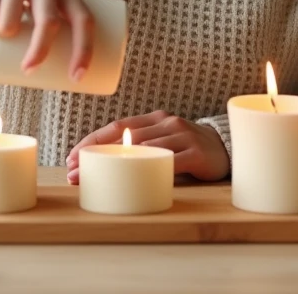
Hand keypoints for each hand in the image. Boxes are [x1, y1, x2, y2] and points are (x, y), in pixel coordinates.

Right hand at [0, 0, 93, 78]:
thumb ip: (53, 9)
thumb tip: (54, 60)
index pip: (83, 19)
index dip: (84, 50)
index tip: (78, 77)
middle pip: (48, 24)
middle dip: (39, 53)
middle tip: (29, 70)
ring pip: (12, 23)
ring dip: (5, 35)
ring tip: (1, 31)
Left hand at [65, 111, 229, 184]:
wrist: (227, 147)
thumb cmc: (186, 147)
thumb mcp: (162, 141)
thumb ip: (140, 145)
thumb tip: (102, 162)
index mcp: (154, 118)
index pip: (116, 126)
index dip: (92, 141)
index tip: (71, 156)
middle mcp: (167, 123)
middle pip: (124, 138)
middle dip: (96, 155)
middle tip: (74, 172)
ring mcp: (183, 136)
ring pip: (143, 149)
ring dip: (116, 165)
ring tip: (94, 180)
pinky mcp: (197, 153)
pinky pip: (169, 162)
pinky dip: (150, 169)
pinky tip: (133, 179)